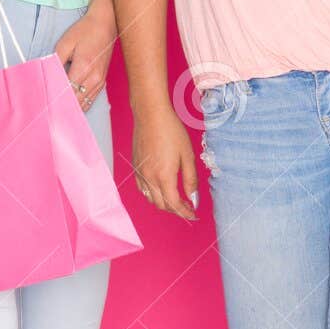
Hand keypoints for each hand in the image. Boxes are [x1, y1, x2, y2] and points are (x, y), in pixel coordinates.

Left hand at [54, 4, 115, 111]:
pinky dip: (80, 103)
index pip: (66, 91)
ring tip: (57, 111)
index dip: (55, 98)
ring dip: (71, 107)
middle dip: (62, 106)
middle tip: (48, 110)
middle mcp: (94, 78)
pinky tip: (71, 105)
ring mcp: (100, 81)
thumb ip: (56, 62)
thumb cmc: (84, 31)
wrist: (105, 24)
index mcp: (83, 68)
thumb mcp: (65, 43)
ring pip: (84, 103)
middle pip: (76, 101)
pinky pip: (91, 99)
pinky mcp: (102, 81)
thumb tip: (48, 77)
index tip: (45, 104)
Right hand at [131, 106, 198, 220]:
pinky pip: (142, 188)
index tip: (194, 214)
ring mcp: (139, 172)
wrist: (150, 114)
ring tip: (176, 198)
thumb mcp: (188, 155)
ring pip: (150, 198)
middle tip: (188, 206)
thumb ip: (191, 180)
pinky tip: (161, 187)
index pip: (174, 204)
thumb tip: (193, 199)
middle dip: (175, 210)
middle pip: (161, 205)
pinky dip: (152, 194)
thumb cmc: (171, 131)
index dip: (185, 212)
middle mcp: (148, 177)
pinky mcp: (135, 166)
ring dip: (163, 203)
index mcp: (164, 176)